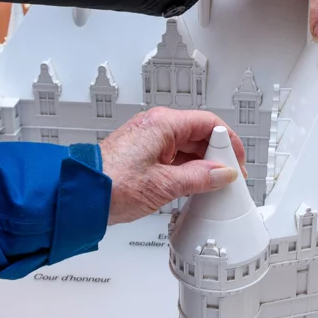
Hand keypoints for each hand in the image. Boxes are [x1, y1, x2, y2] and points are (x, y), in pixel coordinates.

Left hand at [100, 108, 246, 224]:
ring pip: (186, 147)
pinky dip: (186, 170)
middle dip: (217, 155)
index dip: (229, 142)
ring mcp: (148, 140)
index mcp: (163, 124)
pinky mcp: (141, 154)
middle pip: (199, 134)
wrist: (80, 194)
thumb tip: (222, 174)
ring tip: (211, 185)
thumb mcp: (165, 185)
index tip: (237, 161)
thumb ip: (199, 178)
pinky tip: (192, 186)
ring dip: (201, 165)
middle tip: (227, 176)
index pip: (209, 123)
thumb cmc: (111, 184)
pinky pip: (173, 156)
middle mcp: (156, 126)